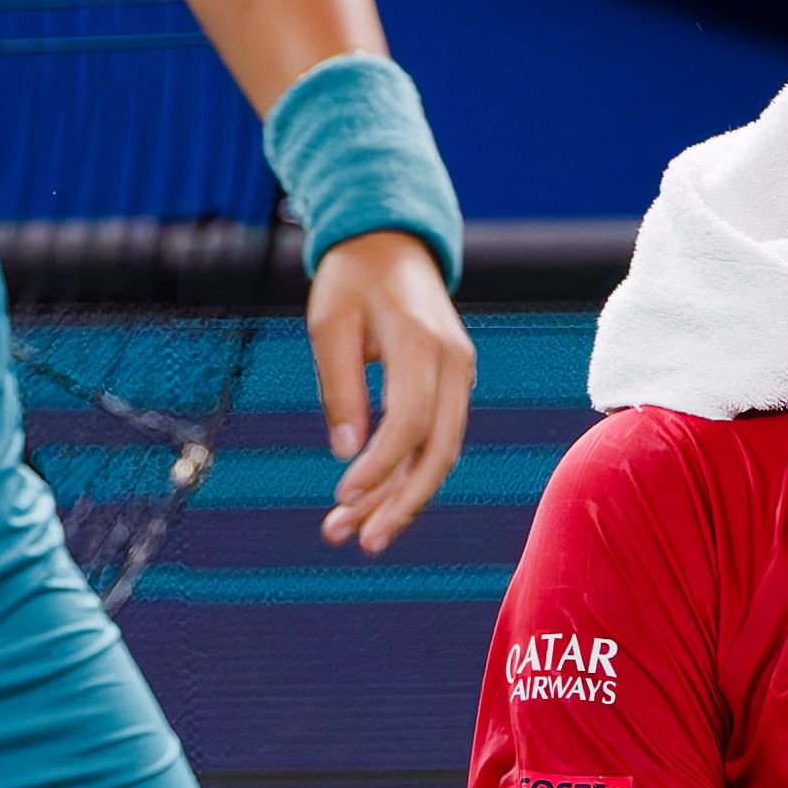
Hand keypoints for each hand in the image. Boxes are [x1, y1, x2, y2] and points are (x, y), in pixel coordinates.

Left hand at [307, 225, 472, 551]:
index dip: (381, 465)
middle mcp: (453, 363)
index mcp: (422, 342)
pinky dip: (405, 475)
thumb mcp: (329, 323)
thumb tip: (346, 453)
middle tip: (362, 544)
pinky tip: (370, 503)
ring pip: (440, 454)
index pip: (411, 420)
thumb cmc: (352, 278)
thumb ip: (339, 387)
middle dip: (402, 504)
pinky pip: (434, 440)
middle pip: (439, 451)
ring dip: (400, 499)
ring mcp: (459, 376)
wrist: (391, 243)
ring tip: (353, 534)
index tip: (343, 494)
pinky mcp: (451, 387)